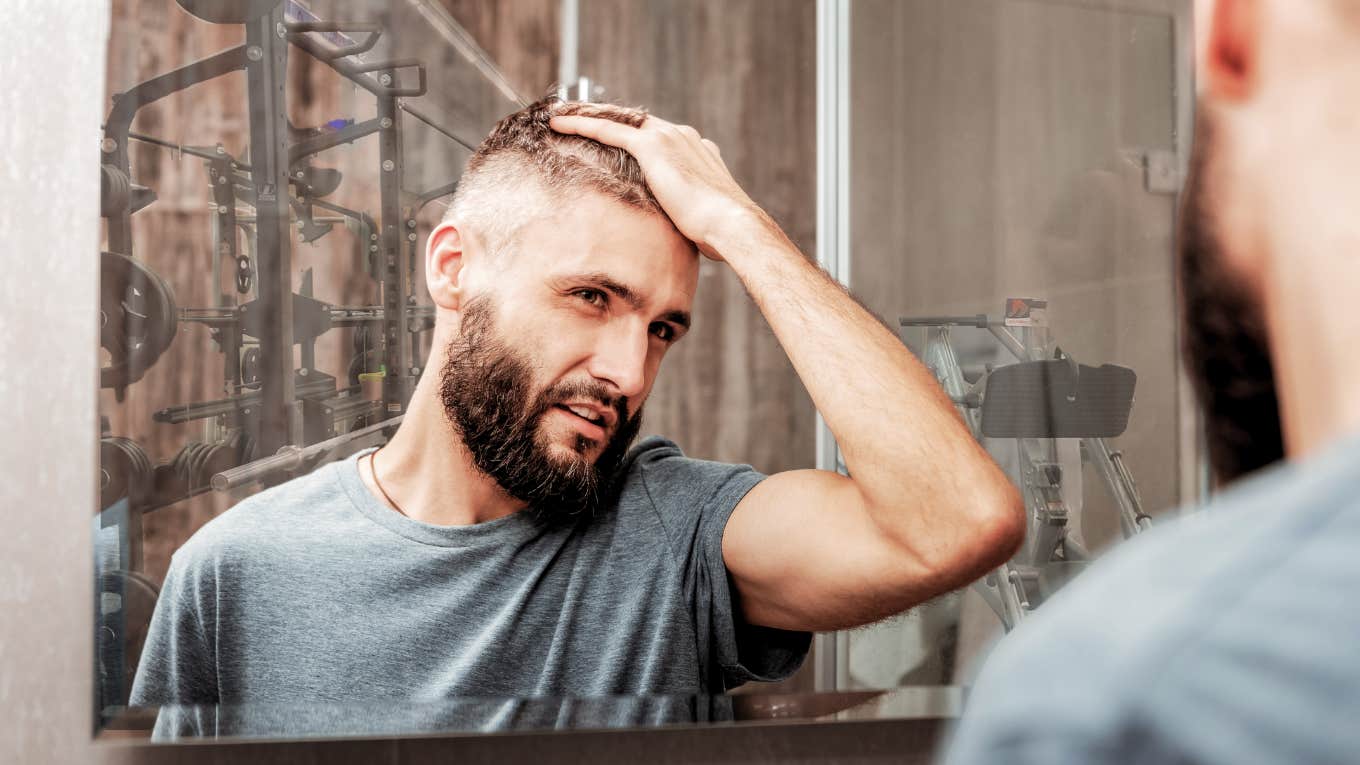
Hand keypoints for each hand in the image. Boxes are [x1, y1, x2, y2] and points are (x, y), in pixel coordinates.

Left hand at [549, 113, 760, 260]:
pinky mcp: (653, 146)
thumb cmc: (721, 232)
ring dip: (587, 115)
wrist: (731, 224)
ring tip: (560, 115)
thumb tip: (686, 233)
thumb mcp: (703, 218)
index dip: (634, 135)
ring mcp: (668, 137)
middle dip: (606, 117)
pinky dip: (581, 123)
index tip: (617, 138)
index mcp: (697, 150)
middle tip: (578, 116)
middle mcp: (682, 136)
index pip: (658, 135)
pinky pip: (608, 129)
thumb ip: (689, 213)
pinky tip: (558, 123)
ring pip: (618, 119)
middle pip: (635, 120)